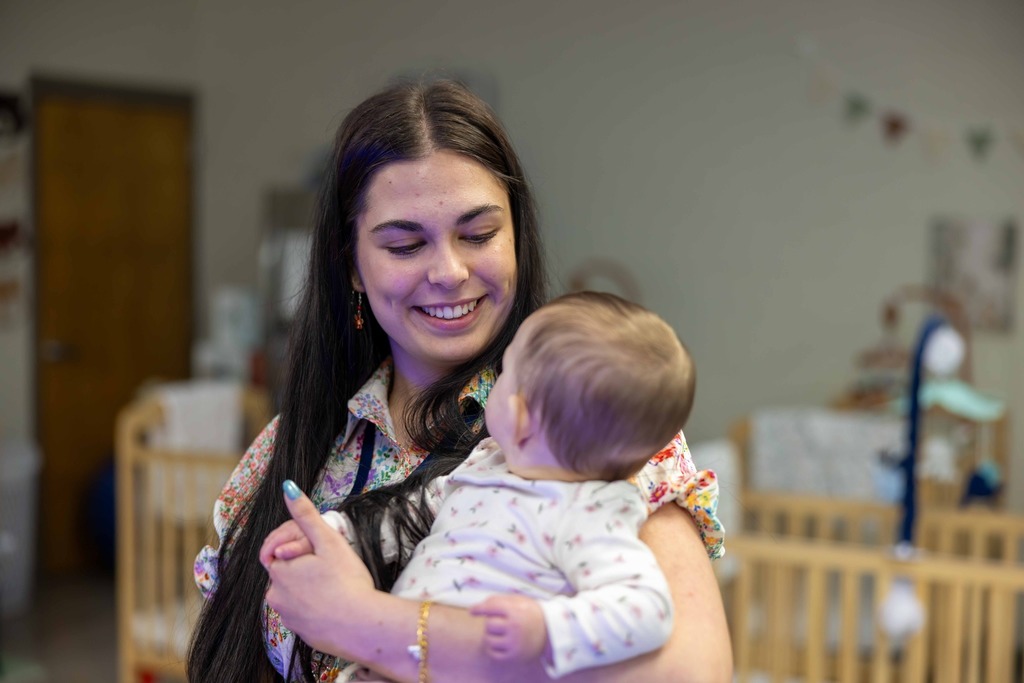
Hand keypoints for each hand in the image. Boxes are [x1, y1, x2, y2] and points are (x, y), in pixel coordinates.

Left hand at [263, 481, 375, 655]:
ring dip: (307, 586)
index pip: (275, 550)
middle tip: (331, 565)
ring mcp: (287, 618)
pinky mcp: (300, 633)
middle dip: (302, 565)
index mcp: (279, 571)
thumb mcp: (328, 541)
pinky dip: (314, 606)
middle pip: (285, 572)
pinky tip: (334, 603)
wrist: (362, 627)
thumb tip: (287, 487)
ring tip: (334, 583)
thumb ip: (305, 514)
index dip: (296, 545)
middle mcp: (276, 596)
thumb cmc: (347, 581)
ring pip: (293, 593)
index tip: (316, 548)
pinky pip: (303, 613)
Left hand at [469, 594, 547, 662]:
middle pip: (489, 625)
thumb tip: (477, 608)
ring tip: (501, 632)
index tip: (472, 611)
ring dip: (491, 635)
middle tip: (501, 622)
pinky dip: (493, 648)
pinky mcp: (514, 656)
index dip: (480, 609)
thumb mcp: (519, 601)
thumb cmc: (531, 613)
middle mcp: (514, 628)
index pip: (491, 608)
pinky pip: (493, 653)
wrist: (551, 631)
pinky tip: (500, 642)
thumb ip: (499, 601)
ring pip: (489, 640)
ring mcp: (514, 644)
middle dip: (491, 622)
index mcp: (516, 611)